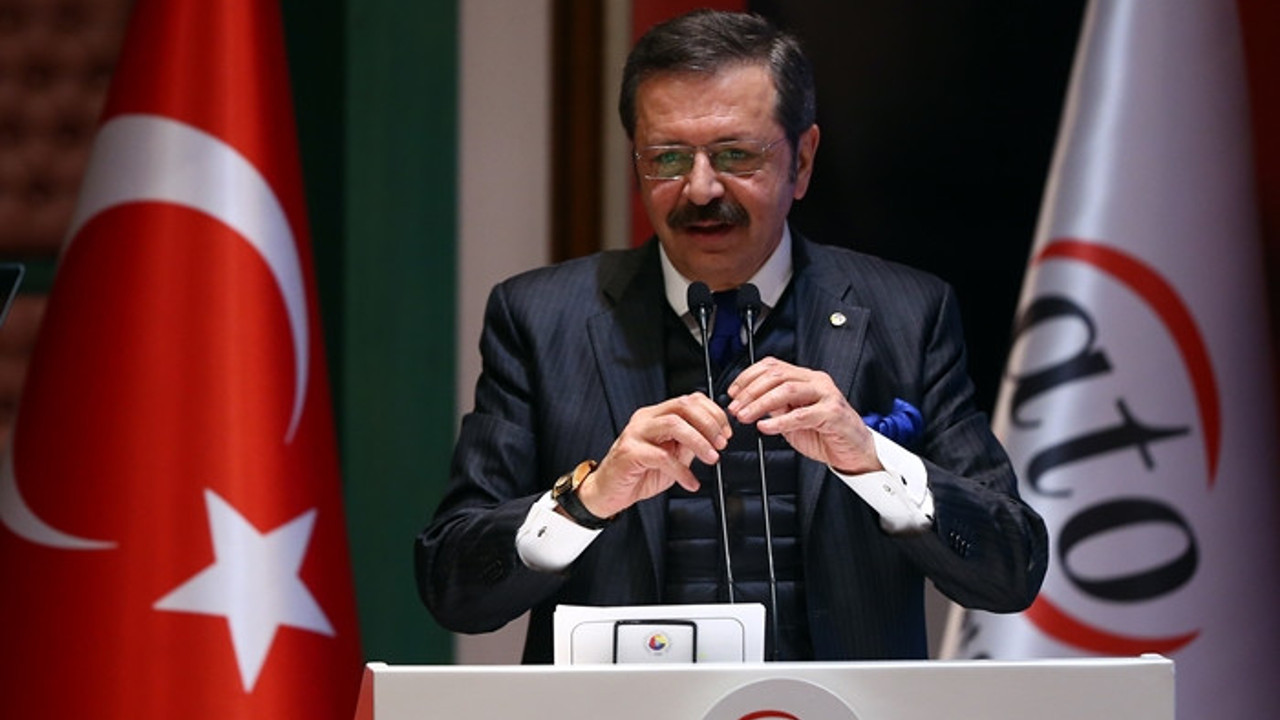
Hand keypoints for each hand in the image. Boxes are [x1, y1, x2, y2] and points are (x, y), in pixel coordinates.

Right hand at [577, 392, 731, 517]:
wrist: (610, 493)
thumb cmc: (638, 474)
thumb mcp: (672, 457)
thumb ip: (689, 445)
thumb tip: (714, 438)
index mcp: (657, 415)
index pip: (689, 400)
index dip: (713, 413)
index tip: (726, 432)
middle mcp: (646, 419)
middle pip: (683, 405)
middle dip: (709, 423)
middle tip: (721, 443)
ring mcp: (636, 433)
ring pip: (674, 424)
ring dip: (699, 441)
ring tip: (711, 458)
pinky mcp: (629, 452)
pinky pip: (661, 456)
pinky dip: (681, 471)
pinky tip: (690, 482)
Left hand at [727, 357, 881, 474]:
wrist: (853, 451)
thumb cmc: (825, 433)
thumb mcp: (793, 416)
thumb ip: (775, 406)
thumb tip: (748, 402)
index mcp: (806, 378)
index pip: (772, 366)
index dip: (748, 377)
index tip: (733, 392)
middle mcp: (816, 381)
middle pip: (776, 375)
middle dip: (750, 391)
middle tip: (735, 407)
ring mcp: (826, 395)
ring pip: (786, 390)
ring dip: (760, 403)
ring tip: (745, 416)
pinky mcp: (832, 413)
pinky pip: (801, 414)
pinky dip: (779, 421)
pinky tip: (765, 427)